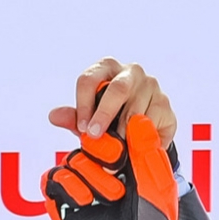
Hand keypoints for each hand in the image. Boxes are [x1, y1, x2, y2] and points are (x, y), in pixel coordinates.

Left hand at [48, 57, 177, 148]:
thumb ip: (72, 118)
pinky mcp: (165, 103)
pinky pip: (153, 123)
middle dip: (105, 114)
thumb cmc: (109, 117)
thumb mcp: (88, 118)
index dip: (84, 105)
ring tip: (116, 150)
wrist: (140, 128)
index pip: (90, 80)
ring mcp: (151, 85)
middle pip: (118, 89)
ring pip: (137, 110)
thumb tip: (53, 116)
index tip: (83, 129)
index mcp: (105, 69)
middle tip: (95, 136)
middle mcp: (130, 71)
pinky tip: (134, 149)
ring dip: (124, 133)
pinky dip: (142, 138)